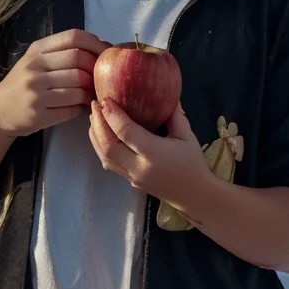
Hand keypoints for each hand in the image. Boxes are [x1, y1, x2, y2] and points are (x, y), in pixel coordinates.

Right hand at [0, 29, 111, 137]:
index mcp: (36, 51)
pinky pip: (71, 109)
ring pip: (78, 87)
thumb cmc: (22, 84)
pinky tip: (80, 107)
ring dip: (91, 92)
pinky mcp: (38, 114)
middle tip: (101, 78)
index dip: (95, 43)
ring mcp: (35, 92)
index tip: (107, 52)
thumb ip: (61, 53)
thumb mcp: (34, 61)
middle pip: (79, 61)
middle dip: (95, 70)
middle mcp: (34, 68)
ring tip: (92, 93)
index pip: (73, 37)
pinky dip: (81, 108)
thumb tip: (101, 47)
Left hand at [89, 97, 211, 213]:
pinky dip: (100, 147)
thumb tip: (167, 93)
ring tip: (94, 117)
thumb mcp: (187, 136)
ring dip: (95, 136)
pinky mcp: (129, 181)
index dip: (113, 115)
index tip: (105, 99)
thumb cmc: (192, 163)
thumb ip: (174, 114)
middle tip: (95, 104)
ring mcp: (132, 176)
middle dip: (98, 123)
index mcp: (154, 153)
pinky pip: (109, 164)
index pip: (126, 132)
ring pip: (104, 157)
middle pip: (108, 146)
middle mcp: (139, 167)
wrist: (194, 195)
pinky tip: (100, 134)